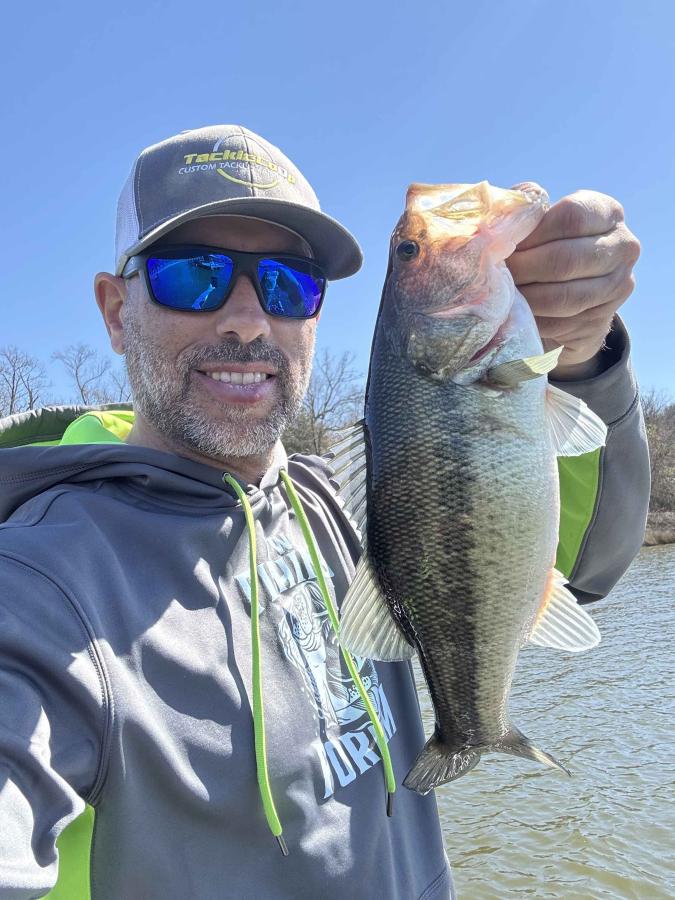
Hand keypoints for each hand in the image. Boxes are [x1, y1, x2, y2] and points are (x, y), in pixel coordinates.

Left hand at [505, 185, 639, 377]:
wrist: (571, 295)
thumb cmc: (546, 248)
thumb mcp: (541, 223)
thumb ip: (527, 214)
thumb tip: (502, 217)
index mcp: (607, 212)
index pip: (571, 216)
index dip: (532, 232)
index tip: (502, 243)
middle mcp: (623, 247)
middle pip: (566, 259)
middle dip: (523, 268)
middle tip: (493, 273)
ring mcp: (617, 287)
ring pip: (563, 297)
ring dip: (524, 298)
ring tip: (499, 294)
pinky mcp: (601, 320)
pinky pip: (559, 324)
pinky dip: (530, 321)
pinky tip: (512, 315)